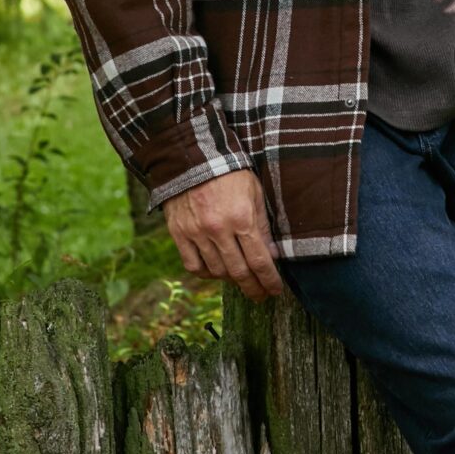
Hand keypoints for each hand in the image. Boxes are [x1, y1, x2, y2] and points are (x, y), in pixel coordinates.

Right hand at [164, 168, 284, 300]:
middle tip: (261, 295)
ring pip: (217, 272)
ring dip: (232, 281)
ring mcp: (196, 233)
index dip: (269, 281)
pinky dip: (206, 274)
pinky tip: (216, 271)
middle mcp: (218, 229)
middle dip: (253, 288)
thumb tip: (271, 256)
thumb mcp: (255, 193)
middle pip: (239, 272)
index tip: (275, 291)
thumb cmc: (230, 173)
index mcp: (241, 218)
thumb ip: (263, 225)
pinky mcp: (179, 233)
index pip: (259, 261)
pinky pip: (193, 266)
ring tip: (241, 281)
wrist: (192, 158)